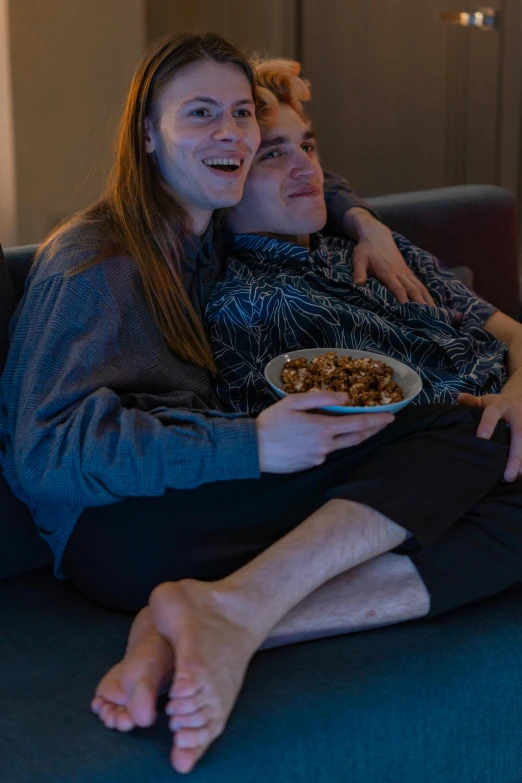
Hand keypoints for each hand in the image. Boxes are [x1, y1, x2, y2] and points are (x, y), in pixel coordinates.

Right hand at [256, 390, 394, 472]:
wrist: (254, 450)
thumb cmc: (271, 423)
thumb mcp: (293, 402)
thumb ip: (321, 398)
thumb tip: (345, 398)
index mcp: (322, 428)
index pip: (357, 424)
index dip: (376, 421)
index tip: (390, 417)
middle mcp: (325, 446)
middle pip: (357, 438)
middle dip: (373, 430)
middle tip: (385, 423)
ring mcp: (319, 457)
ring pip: (342, 446)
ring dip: (356, 437)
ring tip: (364, 428)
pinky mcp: (311, 464)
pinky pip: (327, 452)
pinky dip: (332, 443)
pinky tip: (326, 436)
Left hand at [346, 210, 434, 305]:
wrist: (377, 235)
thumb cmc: (366, 250)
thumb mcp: (359, 259)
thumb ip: (359, 272)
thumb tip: (358, 284)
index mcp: (388, 272)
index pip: (398, 289)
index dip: (404, 300)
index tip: (409, 313)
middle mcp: (400, 273)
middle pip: (413, 290)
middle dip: (421, 304)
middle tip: (428, 318)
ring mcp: (406, 272)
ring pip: (419, 288)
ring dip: (427, 301)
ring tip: (435, 314)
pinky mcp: (408, 272)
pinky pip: (420, 285)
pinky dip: (427, 295)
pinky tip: (432, 304)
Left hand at [458, 392, 521, 481]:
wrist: (517, 400)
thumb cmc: (495, 405)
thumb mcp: (483, 401)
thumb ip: (471, 401)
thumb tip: (459, 398)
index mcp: (500, 404)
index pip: (493, 412)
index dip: (487, 424)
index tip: (481, 438)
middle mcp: (517, 414)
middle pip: (519, 433)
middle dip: (515, 455)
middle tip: (508, 475)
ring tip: (515, 478)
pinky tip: (521, 475)